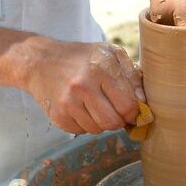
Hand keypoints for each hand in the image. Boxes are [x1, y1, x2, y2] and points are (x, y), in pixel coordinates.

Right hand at [26, 40, 143, 134]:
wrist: (41, 62)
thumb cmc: (83, 57)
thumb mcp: (110, 53)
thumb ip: (131, 74)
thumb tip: (143, 100)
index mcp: (100, 67)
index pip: (128, 104)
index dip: (135, 111)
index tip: (133, 109)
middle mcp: (83, 85)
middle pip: (113, 122)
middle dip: (120, 120)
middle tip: (116, 110)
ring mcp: (68, 102)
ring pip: (98, 129)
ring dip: (102, 122)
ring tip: (97, 105)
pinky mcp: (58, 116)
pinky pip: (82, 131)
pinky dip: (86, 124)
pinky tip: (82, 108)